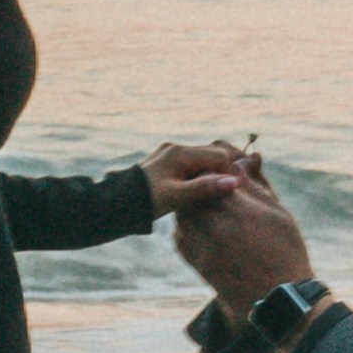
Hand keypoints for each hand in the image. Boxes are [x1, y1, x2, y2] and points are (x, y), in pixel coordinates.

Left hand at [143, 136, 260, 216]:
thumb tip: (235, 182)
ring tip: (212, 196)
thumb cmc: (146, 201)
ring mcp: (168, 155)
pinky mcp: (164, 163)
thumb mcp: (177, 197)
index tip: (235, 192)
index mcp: (180, 153)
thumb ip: (205, 188)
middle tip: (227, 194)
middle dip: (221, 172)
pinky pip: (190, 166)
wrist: (116, 204)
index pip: (218, 156)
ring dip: (209, 175)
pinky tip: (197, 192)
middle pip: (211, 155)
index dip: (229, 173)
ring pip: (201, 161)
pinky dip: (197, 176)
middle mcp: (174, 149)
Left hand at [176, 175, 316, 321]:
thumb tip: (242, 161)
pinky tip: (200, 227)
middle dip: (199, 187)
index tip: (223, 172)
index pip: (212, 176)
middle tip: (209, 186)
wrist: (281, 297)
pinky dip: (187, 228)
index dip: (215, 170)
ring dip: (191, 206)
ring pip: (183, 215)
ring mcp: (204, 247)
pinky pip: (181, 239)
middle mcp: (215, 226)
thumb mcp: (277, 212)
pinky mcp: (200, 265)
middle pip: (193, 194)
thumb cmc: (287, 251)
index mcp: (237, 208)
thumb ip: (255, 185)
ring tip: (206, 206)